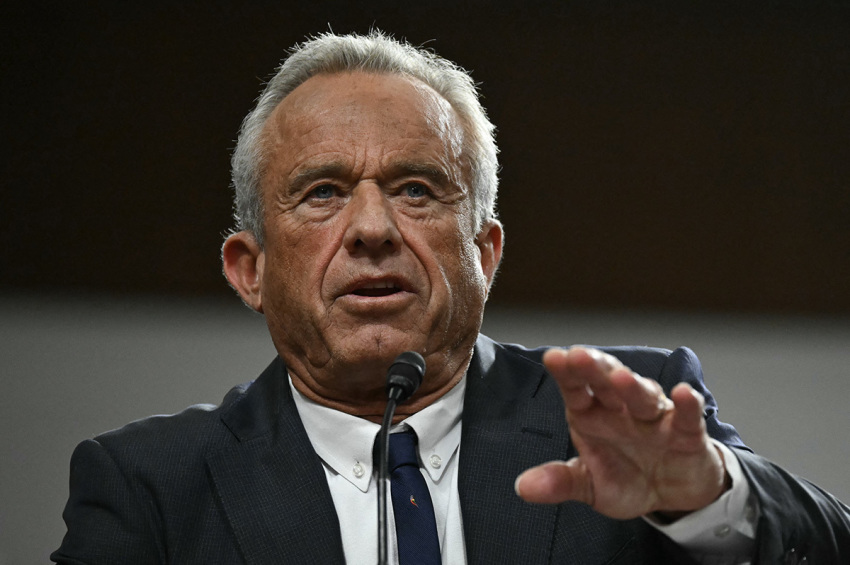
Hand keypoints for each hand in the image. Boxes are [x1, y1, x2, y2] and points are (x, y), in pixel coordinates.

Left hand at [515, 347, 728, 519]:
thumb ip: (560, 482)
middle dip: (594, 369)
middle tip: (579, 356)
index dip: (565, 373)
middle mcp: (621, 409)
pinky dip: (687, 405)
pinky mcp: (687, 432)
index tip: (552, 357)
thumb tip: (523, 487)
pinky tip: (684, 394)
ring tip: (620, 378)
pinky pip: (688, 417)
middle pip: (606, 383)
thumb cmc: (627, 477)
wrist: (673, 495)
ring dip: (632, 386)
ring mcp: (654, 417)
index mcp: (592, 414)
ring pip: (642, 396)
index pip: (575, 389)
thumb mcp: (590, 485)